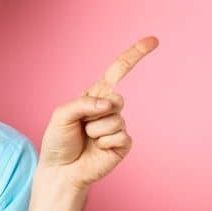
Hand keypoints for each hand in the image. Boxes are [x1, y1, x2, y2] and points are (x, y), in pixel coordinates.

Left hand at [38, 36, 158, 190]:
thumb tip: (109, 104)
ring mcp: (118, 125)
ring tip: (86, 140)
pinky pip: (119, 136)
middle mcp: (109, 108)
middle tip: (81, 127)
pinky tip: (96, 149)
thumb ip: (82, 104)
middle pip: (117, 99)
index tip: (153, 40)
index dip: (134, 55)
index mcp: (94, 96)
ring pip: (115, 120)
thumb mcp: (61, 115)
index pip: (118, 71)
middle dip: (95, 113)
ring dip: (95, 131)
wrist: (60, 170)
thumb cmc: (58, 141)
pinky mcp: (124, 143)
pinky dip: (103, 143)